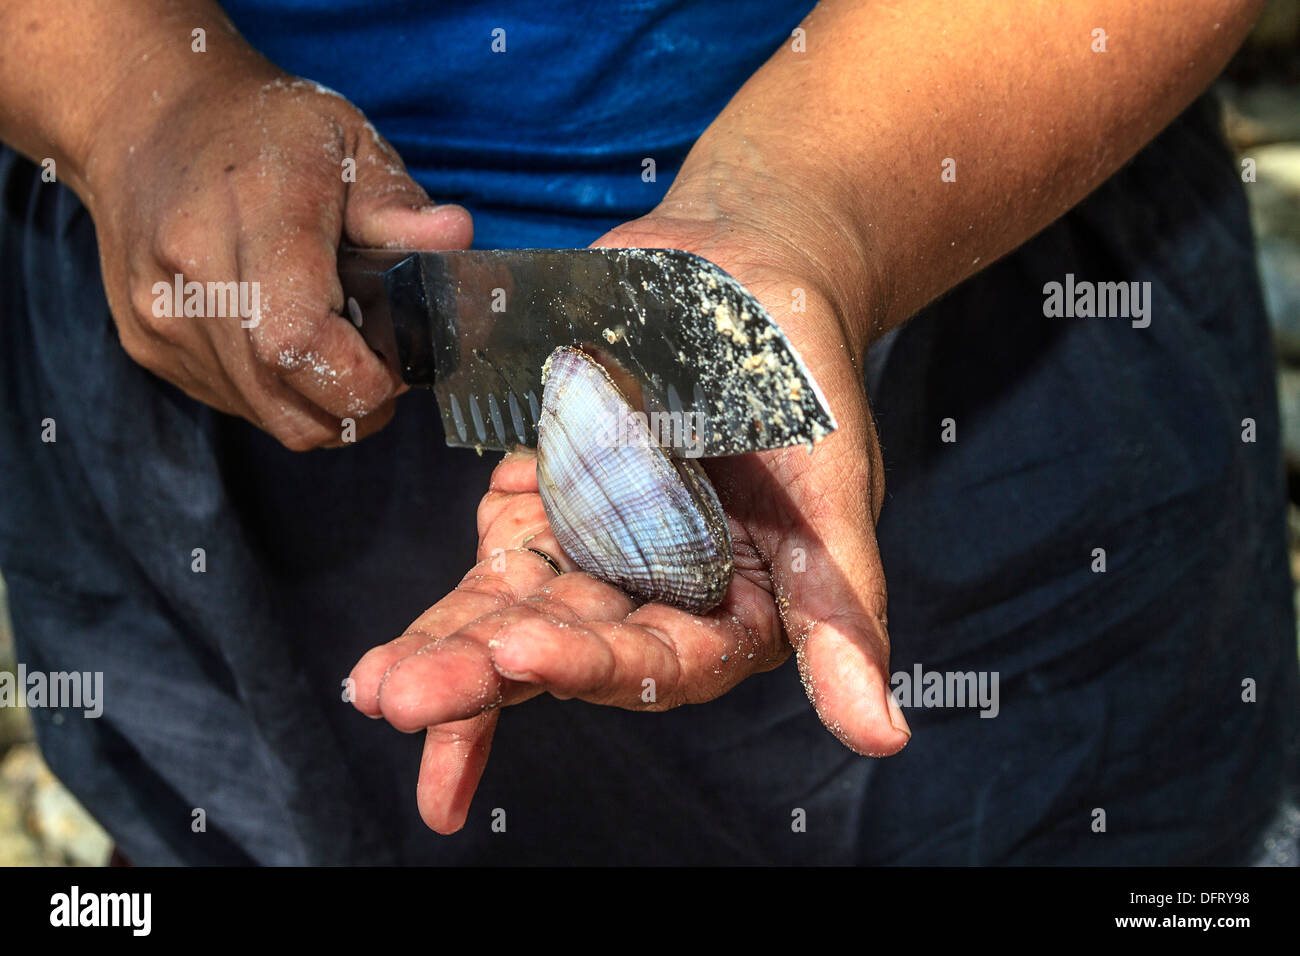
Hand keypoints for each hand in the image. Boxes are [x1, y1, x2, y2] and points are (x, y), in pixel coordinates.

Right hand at [85, 63, 471, 448]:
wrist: (141, 118)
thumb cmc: (260, 129)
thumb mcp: (345, 141)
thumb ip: (397, 202)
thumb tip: (454, 238)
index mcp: (252, 219)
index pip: (299, 345)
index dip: (366, 376)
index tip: (398, 354)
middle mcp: (195, 280)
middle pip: (295, 409)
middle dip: (359, 401)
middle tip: (380, 353)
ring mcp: (165, 322)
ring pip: (272, 420)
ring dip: (322, 401)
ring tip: (338, 339)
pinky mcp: (151, 348)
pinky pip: (240, 406)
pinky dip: (280, 390)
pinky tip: (287, 334)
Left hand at [349, 185, 909, 833]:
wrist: (737, 266)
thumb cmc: (803, 373)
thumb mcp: (831, 491)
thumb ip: (840, 613)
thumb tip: (882, 738)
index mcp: (735, 609)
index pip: (666, 660)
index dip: (597, 663)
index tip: (522, 652)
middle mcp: (659, 597)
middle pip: (572, 654)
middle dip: (487, 680)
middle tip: (403, 699)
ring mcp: (595, 556)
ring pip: (515, 624)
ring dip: (450, 663)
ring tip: (377, 692)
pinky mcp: (542, 510)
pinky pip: (486, 574)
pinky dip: (443, 620)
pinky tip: (381, 669)